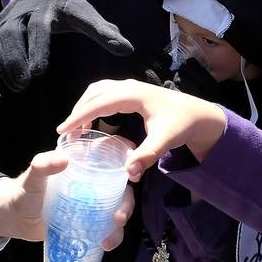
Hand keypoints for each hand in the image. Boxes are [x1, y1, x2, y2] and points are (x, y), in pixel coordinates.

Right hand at [0, 0, 132, 89]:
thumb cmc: (66, 5)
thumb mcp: (85, 13)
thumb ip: (104, 31)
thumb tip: (128, 49)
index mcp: (65, 6)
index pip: (81, 16)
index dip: (92, 31)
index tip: (89, 52)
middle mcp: (37, 8)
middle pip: (35, 28)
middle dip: (33, 50)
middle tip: (34, 75)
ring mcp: (15, 15)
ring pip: (7, 35)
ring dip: (10, 60)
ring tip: (20, 84)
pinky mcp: (0, 25)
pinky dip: (0, 62)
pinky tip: (8, 80)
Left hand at [0, 148, 134, 249]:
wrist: (15, 218)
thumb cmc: (24, 191)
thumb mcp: (33, 175)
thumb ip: (43, 164)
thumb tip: (63, 160)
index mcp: (84, 165)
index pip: (113, 156)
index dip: (129, 161)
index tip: (133, 174)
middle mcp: (93, 183)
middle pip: (121, 188)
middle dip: (127, 203)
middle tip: (119, 217)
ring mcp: (92, 204)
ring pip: (117, 210)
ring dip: (120, 225)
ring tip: (109, 239)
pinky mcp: (88, 222)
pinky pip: (106, 228)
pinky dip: (110, 237)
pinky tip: (104, 244)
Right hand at [58, 79, 226, 181]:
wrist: (199, 115)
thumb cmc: (182, 124)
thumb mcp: (165, 140)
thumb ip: (147, 155)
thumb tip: (129, 173)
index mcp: (134, 95)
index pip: (99, 103)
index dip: (79, 116)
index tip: (62, 130)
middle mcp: (129, 87)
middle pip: (94, 93)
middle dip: (78, 111)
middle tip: (66, 133)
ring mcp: (130, 88)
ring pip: (98, 91)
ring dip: (84, 106)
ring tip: (76, 128)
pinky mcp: (132, 93)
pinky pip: (105, 95)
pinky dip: (93, 105)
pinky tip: (92, 123)